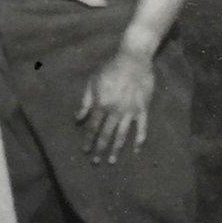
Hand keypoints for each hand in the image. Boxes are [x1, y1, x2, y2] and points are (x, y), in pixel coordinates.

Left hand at [76, 49, 154, 164]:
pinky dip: (139, 140)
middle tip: (96, 162)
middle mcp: (115, 111)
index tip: (85, 151)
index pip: (93, 127)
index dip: (88, 140)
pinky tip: (136, 150)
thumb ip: (85, 102)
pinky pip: (142, 127)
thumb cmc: (110, 69)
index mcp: (102, 104)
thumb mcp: (92, 82)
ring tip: (112, 161)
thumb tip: (78, 119)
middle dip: (100, 149)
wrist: (133, 60)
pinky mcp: (143, 109)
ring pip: (122, 135)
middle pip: (106, 134)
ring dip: (116, 149)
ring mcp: (130, 112)